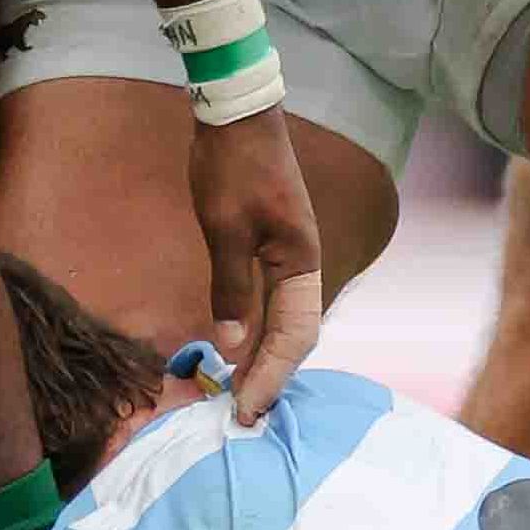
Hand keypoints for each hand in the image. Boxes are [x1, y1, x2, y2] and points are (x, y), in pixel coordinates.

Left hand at [186, 107, 324, 421]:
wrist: (237, 115)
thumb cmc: (231, 168)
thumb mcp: (224, 229)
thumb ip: (230, 289)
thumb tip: (230, 344)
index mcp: (301, 262)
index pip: (293, 335)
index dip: (270, 375)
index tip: (245, 408)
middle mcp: (304, 264)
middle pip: (297, 335)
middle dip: (272, 376)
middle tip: (242, 415)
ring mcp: (292, 256)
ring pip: (287, 322)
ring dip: (266, 358)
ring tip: (240, 392)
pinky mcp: (275, 249)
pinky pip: (274, 304)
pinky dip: (259, 332)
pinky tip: (240, 348)